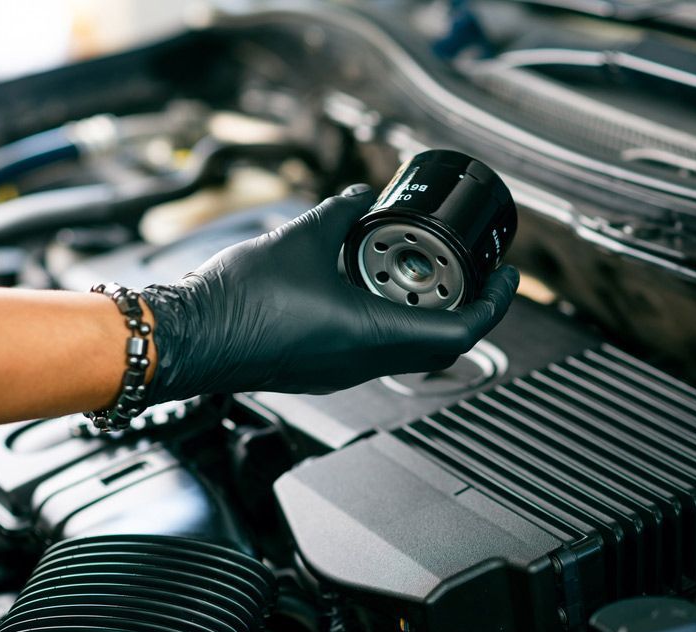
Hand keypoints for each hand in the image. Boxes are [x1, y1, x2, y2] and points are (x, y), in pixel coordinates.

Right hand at [140, 184, 518, 402]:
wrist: (189, 337)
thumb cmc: (240, 300)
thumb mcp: (303, 238)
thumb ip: (342, 213)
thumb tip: (361, 195)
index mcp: (374, 335)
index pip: (462, 330)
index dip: (494, 302)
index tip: (506, 276)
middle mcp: (365, 362)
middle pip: (441, 344)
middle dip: (466, 307)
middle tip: (473, 274)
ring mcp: (343, 372)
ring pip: (408, 350)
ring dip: (425, 315)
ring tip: (424, 274)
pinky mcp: (321, 370)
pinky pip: (375, 351)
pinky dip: (390, 322)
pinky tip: (371, 289)